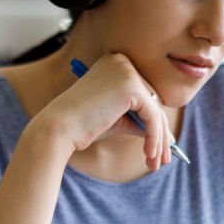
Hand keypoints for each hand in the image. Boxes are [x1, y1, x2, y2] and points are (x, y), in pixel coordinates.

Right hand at [37, 53, 173, 171]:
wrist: (59, 129)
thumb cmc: (82, 126)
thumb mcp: (116, 119)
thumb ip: (138, 119)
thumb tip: (164, 132)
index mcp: (115, 63)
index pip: (143, 92)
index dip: (153, 120)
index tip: (160, 145)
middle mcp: (122, 61)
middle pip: (152, 100)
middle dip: (161, 133)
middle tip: (163, 158)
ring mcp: (126, 71)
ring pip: (155, 109)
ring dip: (160, 139)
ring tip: (157, 163)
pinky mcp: (131, 86)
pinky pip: (152, 115)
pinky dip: (154, 137)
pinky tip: (149, 155)